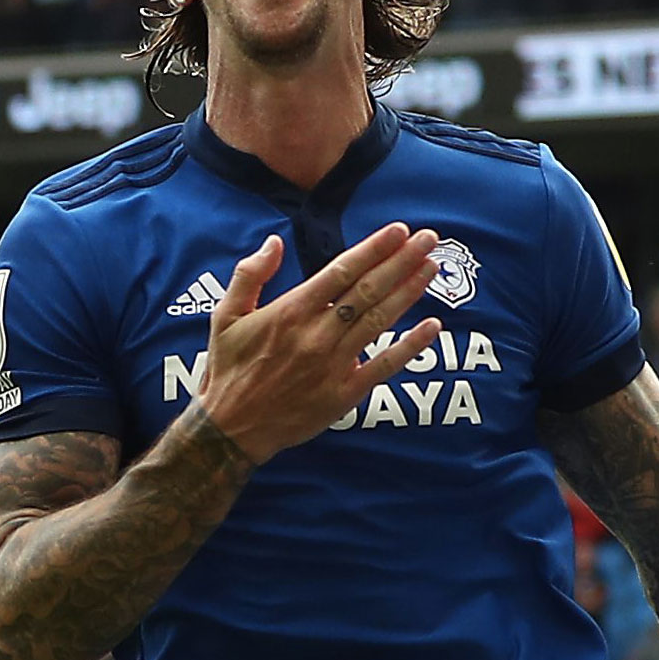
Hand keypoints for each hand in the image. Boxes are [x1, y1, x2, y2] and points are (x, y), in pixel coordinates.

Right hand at [198, 224, 443, 461]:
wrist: (232, 428)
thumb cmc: (228, 368)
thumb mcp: (225, 316)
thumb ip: (250, 274)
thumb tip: (274, 242)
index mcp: (290, 312)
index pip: (342, 271)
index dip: (373, 248)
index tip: (398, 231)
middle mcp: (316, 335)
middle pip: (369, 290)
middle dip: (402, 261)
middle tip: (429, 239)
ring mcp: (334, 365)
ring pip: (380, 321)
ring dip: (410, 292)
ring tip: (432, 268)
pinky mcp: (344, 393)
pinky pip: (385, 366)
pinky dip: (411, 346)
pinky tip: (433, 327)